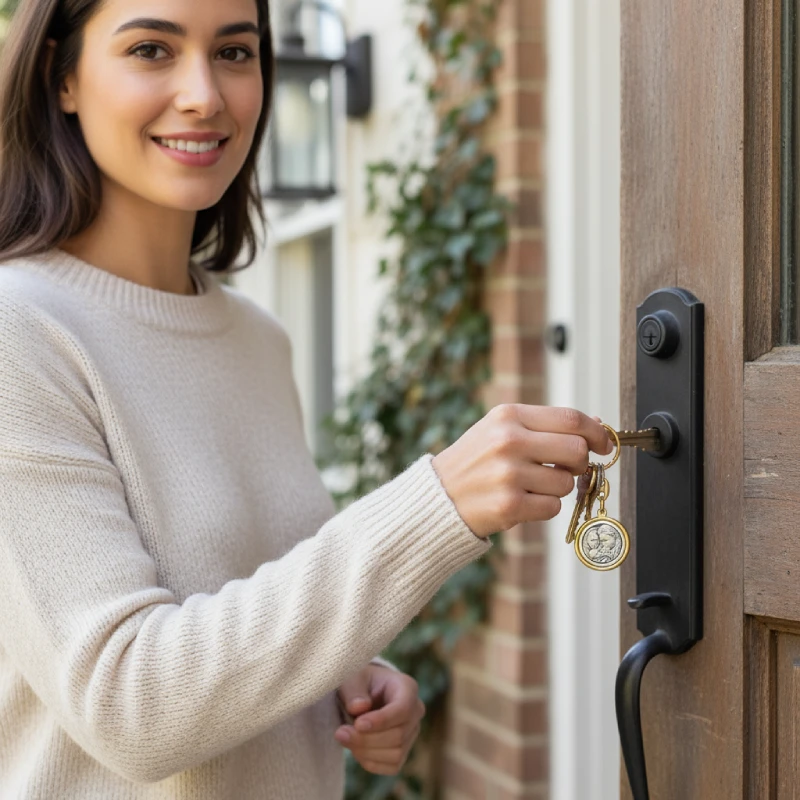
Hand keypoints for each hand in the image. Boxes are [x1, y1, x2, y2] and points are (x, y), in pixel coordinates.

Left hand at [334, 664, 424, 775]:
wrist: (361, 694)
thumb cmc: (359, 682)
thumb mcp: (352, 678)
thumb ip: (354, 691)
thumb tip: (359, 708)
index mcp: (407, 687)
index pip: (403, 709)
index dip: (382, 720)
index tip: (358, 724)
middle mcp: (415, 711)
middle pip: (399, 735)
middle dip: (367, 738)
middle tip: (340, 733)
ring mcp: (412, 733)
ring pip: (396, 753)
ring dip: (366, 751)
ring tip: (345, 738)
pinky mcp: (404, 752)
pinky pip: (392, 766)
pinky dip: (371, 762)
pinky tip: (355, 749)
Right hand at [431, 405, 612, 537]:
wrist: (438, 496)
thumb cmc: (475, 462)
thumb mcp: (500, 429)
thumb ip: (543, 426)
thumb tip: (595, 426)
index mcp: (508, 416)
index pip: (571, 419)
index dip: (596, 432)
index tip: (604, 444)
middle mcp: (508, 441)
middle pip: (576, 450)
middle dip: (579, 464)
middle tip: (565, 469)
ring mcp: (509, 474)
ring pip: (567, 483)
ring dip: (557, 489)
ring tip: (529, 486)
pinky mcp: (509, 505)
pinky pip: (552, 507)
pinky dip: (543, 508)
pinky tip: (521, 502)